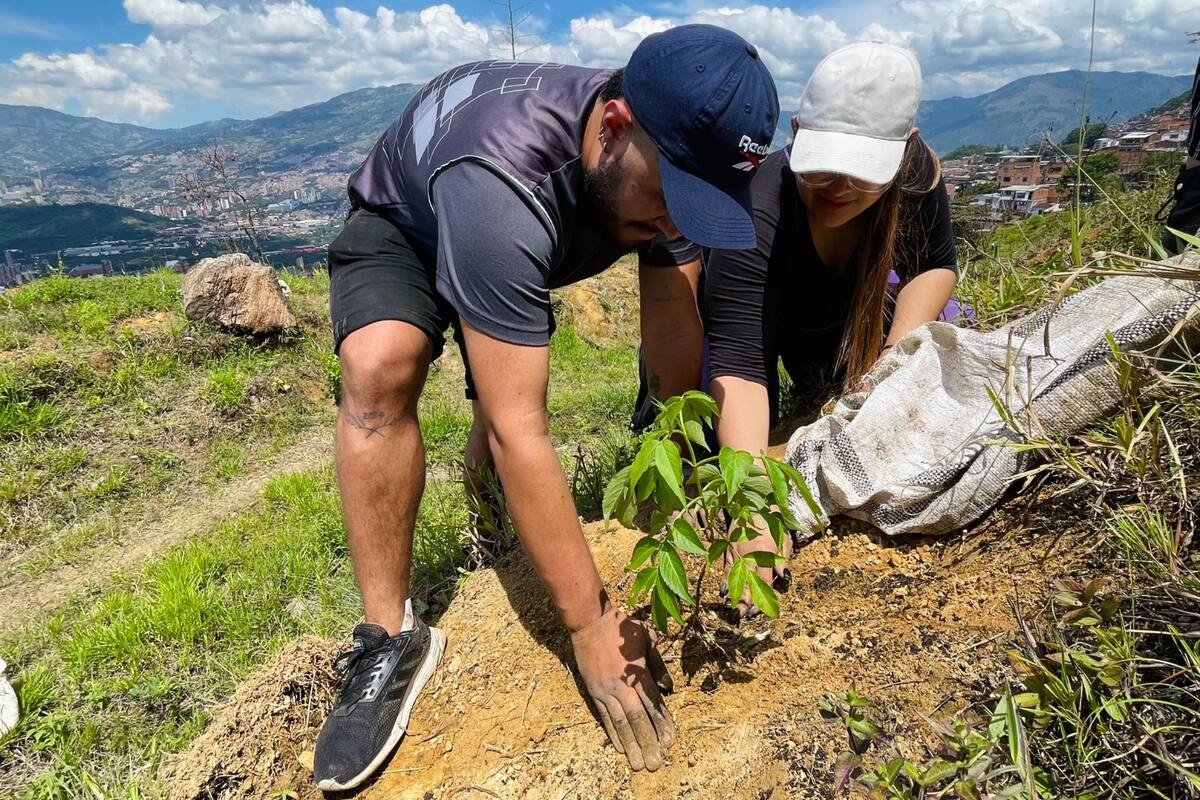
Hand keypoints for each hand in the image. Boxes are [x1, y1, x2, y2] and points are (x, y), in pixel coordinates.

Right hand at [569, 603, 674, 770]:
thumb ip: (658, 663)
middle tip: (654, 763)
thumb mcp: (647, 638)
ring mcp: (606, 691)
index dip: (662, 724)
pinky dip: (613, 734)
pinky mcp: (594, 692)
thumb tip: (669, 687)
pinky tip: (620, 747)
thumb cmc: (621, 627)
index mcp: (638, 674)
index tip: (669, 742)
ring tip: (637, 763)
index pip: (653, 704)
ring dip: (631, 745)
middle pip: (638, 719)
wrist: (590, 622)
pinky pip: (605, 717)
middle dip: (647, 742)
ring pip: (621, 723)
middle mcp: (622, 687)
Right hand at [723, 521, 791, 617]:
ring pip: (735, 576)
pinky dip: (724, 579)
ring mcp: (735, 551)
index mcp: (764, 552)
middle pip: (747, 582)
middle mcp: (748, 554)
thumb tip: (785, 576)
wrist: (752, 499)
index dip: (762, 597)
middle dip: (746, 601)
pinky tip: (723, 591)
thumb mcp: (783, 536)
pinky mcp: (727, 547)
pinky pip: (725, 566)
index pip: (764, 580)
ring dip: (734, 594)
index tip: (760, 611)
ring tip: (732, 609)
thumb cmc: (771, 518)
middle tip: (743, 617)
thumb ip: (783, 557)